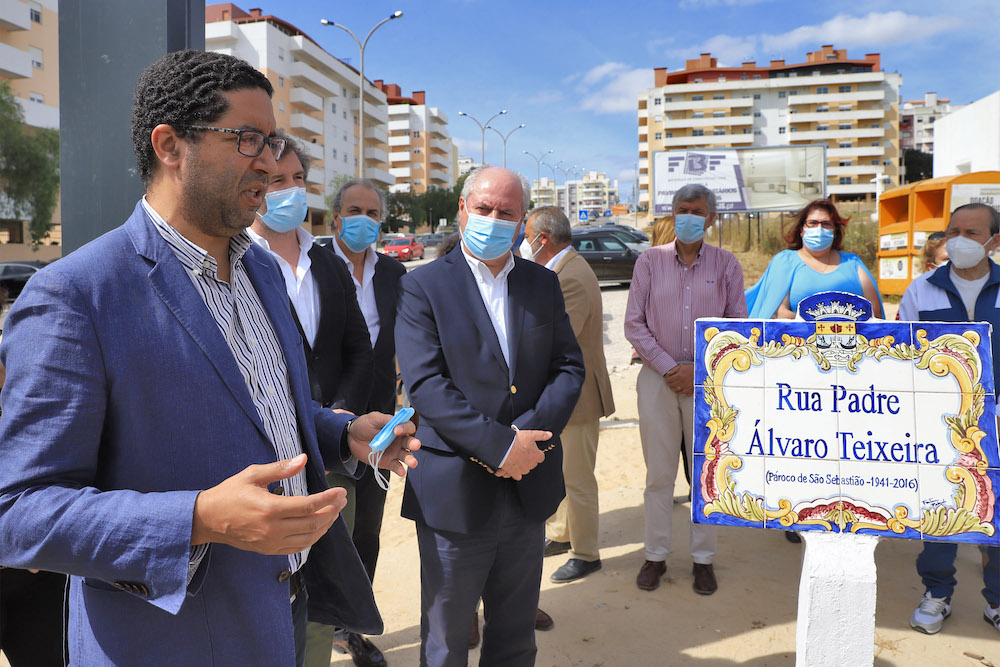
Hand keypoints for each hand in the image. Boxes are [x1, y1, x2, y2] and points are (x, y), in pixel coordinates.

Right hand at [191, 454, 345, 554]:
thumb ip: (280, 468)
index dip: (328, 499)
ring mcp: (271, 543)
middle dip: (331, 510)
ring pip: (308, 538)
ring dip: (325, 525)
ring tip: (334, 512)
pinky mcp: (268, 550)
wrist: (208, 519)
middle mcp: (272, 529)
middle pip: (313, 523)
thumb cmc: (230, 493)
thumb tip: (303, 459)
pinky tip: (319, 527)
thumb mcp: (253, 474)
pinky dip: (312, 538)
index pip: (308, 506)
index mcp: (270, 509)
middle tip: (342, 499)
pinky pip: (297, 548)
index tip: (340, 491)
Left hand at [346, 412, 420, 477]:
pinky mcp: (388, 462)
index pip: (408, 427)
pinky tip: (402, 472)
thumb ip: (386, 420)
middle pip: (410, 442)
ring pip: (406, 456)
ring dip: (410, 459)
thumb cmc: (364, 425)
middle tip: (415, 445)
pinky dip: (400, 469)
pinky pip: (396, 466)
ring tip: (413, 463)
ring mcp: (394, 452)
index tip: (396, 430)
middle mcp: (399, 440)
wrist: (351, 438)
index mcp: (397, 428)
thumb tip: (397, 421)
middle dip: (414, 444)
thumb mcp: (374, 418)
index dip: (405, 428)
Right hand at [496, 429, 550, 479]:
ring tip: (516, 458)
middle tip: (522, 452)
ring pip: (526, 469)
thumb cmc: (516, 441)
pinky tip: (512, 466)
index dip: (536, 453)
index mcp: (536, 456)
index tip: (531, 450)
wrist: (502, 447)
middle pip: (533, 464)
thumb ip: (541, 435)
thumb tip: (550, 435)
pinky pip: (518, 476)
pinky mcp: (514, 473)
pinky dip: (515, 472)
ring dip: (523, 465)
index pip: (541, 457)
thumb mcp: (530, 434)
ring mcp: (523, 470)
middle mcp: (531, 464)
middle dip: (529, 459)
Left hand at [665, 363, 694, 395]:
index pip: (669, 380)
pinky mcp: (689, 389)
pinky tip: (677, 390)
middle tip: (668, 383)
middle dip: (669, 384)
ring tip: (672, 387)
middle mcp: (681, 381)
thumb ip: (673, 370)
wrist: (699, 372)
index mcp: (679, 375)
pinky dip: (678, 392)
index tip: (667, 380)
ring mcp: (685, 386)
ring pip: (675, 390)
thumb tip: (667, 373)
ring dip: (672, 388)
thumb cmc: (690, 368)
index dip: (667, 380)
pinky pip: (682, 393)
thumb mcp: (681, 366)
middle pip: (672, 385)